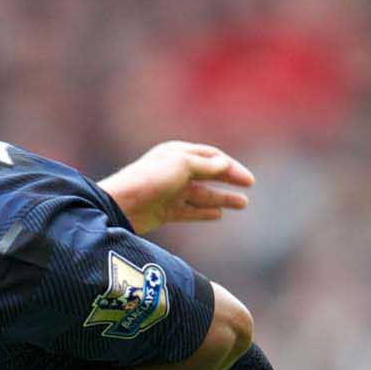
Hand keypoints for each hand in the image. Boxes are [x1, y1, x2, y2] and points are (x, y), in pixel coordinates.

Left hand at [99, 141, 254, 234]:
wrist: (121, 205)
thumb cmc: (150, 179)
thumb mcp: (182, 166)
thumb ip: (206, 166)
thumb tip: (224, 165)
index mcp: (178, 154)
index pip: (211, 157)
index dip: (231, 167)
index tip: (248, 180)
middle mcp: (174, 171)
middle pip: (208, 175)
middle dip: (229, 180)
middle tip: (249, 188)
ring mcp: (170, 192)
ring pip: (202, 195)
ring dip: (222, 198)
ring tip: (242, 204)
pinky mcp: (164, 212)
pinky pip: (190, 211)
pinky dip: (204, 212)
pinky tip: (218, 215)